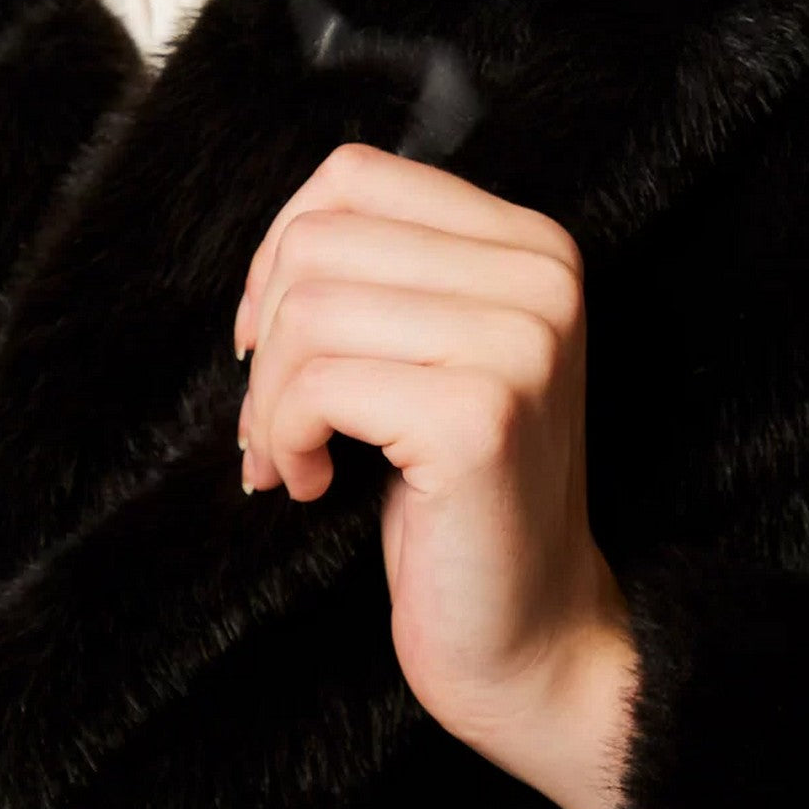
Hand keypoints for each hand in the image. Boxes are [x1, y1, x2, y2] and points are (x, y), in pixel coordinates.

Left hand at [232, 141, 627, 754]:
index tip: (272, 335)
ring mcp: (519, 341)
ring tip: (290, 452)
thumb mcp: (430, 347)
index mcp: (532, 243)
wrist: (528, 634)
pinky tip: (310, 482)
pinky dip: (284, 436)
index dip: (282, 248)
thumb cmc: (454, 492)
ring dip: (267, 396)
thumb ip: (382, 269)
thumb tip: (276, 241)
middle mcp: (542, 275)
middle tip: (275, 417)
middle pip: (320, 240)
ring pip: (308, 308)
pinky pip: (317, 384)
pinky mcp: (481, 415)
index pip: (357, 173)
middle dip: (266, 335)